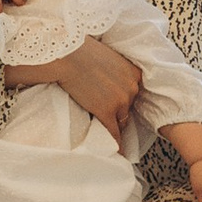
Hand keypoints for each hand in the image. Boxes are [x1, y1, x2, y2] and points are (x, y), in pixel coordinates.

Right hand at [3, 39, 142, 142]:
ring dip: (113, 124)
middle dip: (117, 110)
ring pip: (121, 121)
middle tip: (103, 111)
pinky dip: (116, 144)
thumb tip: (106, 78)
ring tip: (106, 131)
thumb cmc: (80, 49)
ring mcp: (121, 101)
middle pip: (128, 107)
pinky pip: (114, 133)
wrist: (66, 54)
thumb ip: (114, 69)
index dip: (122, 98)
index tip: (116, 104)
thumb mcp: (107, 56)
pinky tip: (116, 151)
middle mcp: (132, 87)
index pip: (133, 93)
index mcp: (134, 72)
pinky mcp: (107, 112)